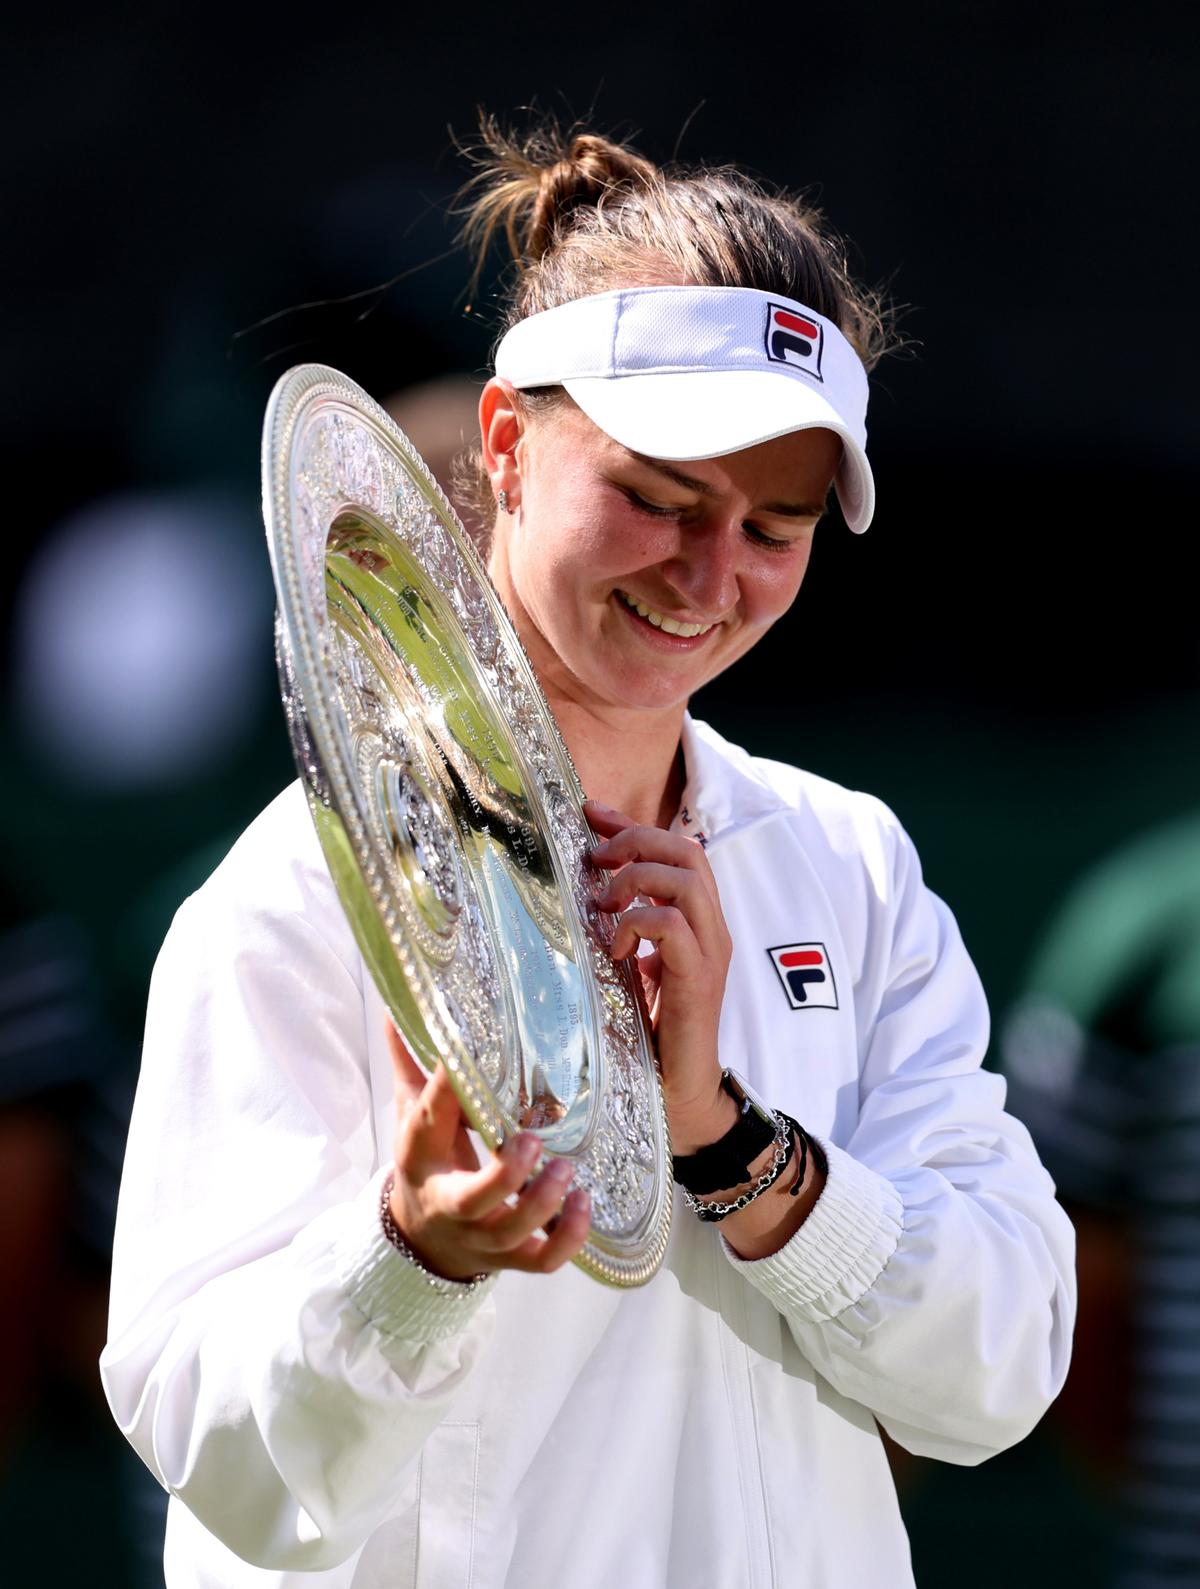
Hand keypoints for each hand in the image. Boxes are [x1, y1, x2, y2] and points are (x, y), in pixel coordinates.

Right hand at [386, 1024, 590, 1281]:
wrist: (422, 1237)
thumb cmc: (429, 1162)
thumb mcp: (414, 1115)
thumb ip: (411, 1064)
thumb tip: (396, 1008)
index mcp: (421, 1156)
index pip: (426, 1123)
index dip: (445, 1092)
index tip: (464, 1058)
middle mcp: (449, 1202)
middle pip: (472, 1201)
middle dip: (506, 1175)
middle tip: (532, 1139)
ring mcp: (481, 1236)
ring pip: (511, 1234)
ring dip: (543, 1205)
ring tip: (568, 1170)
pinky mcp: (510, 1258)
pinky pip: (541, 1263)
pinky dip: (567, 1240)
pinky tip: (584, 1204)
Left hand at [585, 800, 735, 1154]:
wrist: (680, 1095)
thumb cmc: (650, 1034)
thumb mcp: (631, 967)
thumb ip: (622, 928)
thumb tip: (586, 889)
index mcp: (697, 920)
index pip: (677, 848)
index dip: (632, 824)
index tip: (590, 814)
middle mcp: (711, 928)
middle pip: (687, 850)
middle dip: (636, 840)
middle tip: (596, 860)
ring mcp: (710, 952)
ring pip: (685, 878)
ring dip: (636, 878)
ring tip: (604, 903)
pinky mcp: (698, 980)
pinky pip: (674, 925)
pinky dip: (638, 923)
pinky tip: (615, 946)